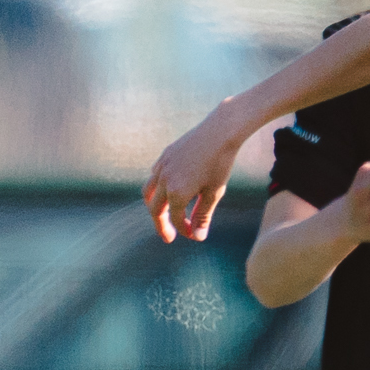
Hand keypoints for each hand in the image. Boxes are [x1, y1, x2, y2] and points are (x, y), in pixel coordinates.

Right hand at [144, 108, 251, 241]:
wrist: (219, 131)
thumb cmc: (220, 163)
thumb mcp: (214, 192)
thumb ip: (203, 216)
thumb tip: (197, 237)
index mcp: (176, 193)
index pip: (177, 219)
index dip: (186, 230)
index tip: (195, 234)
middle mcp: (164, 181)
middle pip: (156, 210)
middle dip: (162, 225)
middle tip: (168, 236)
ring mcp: (162, 166)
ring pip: (149, 192)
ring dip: (154, 206)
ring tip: (161, 214)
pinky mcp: (165, 155)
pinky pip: (154, 175)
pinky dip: (156, 187)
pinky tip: (166, 189)